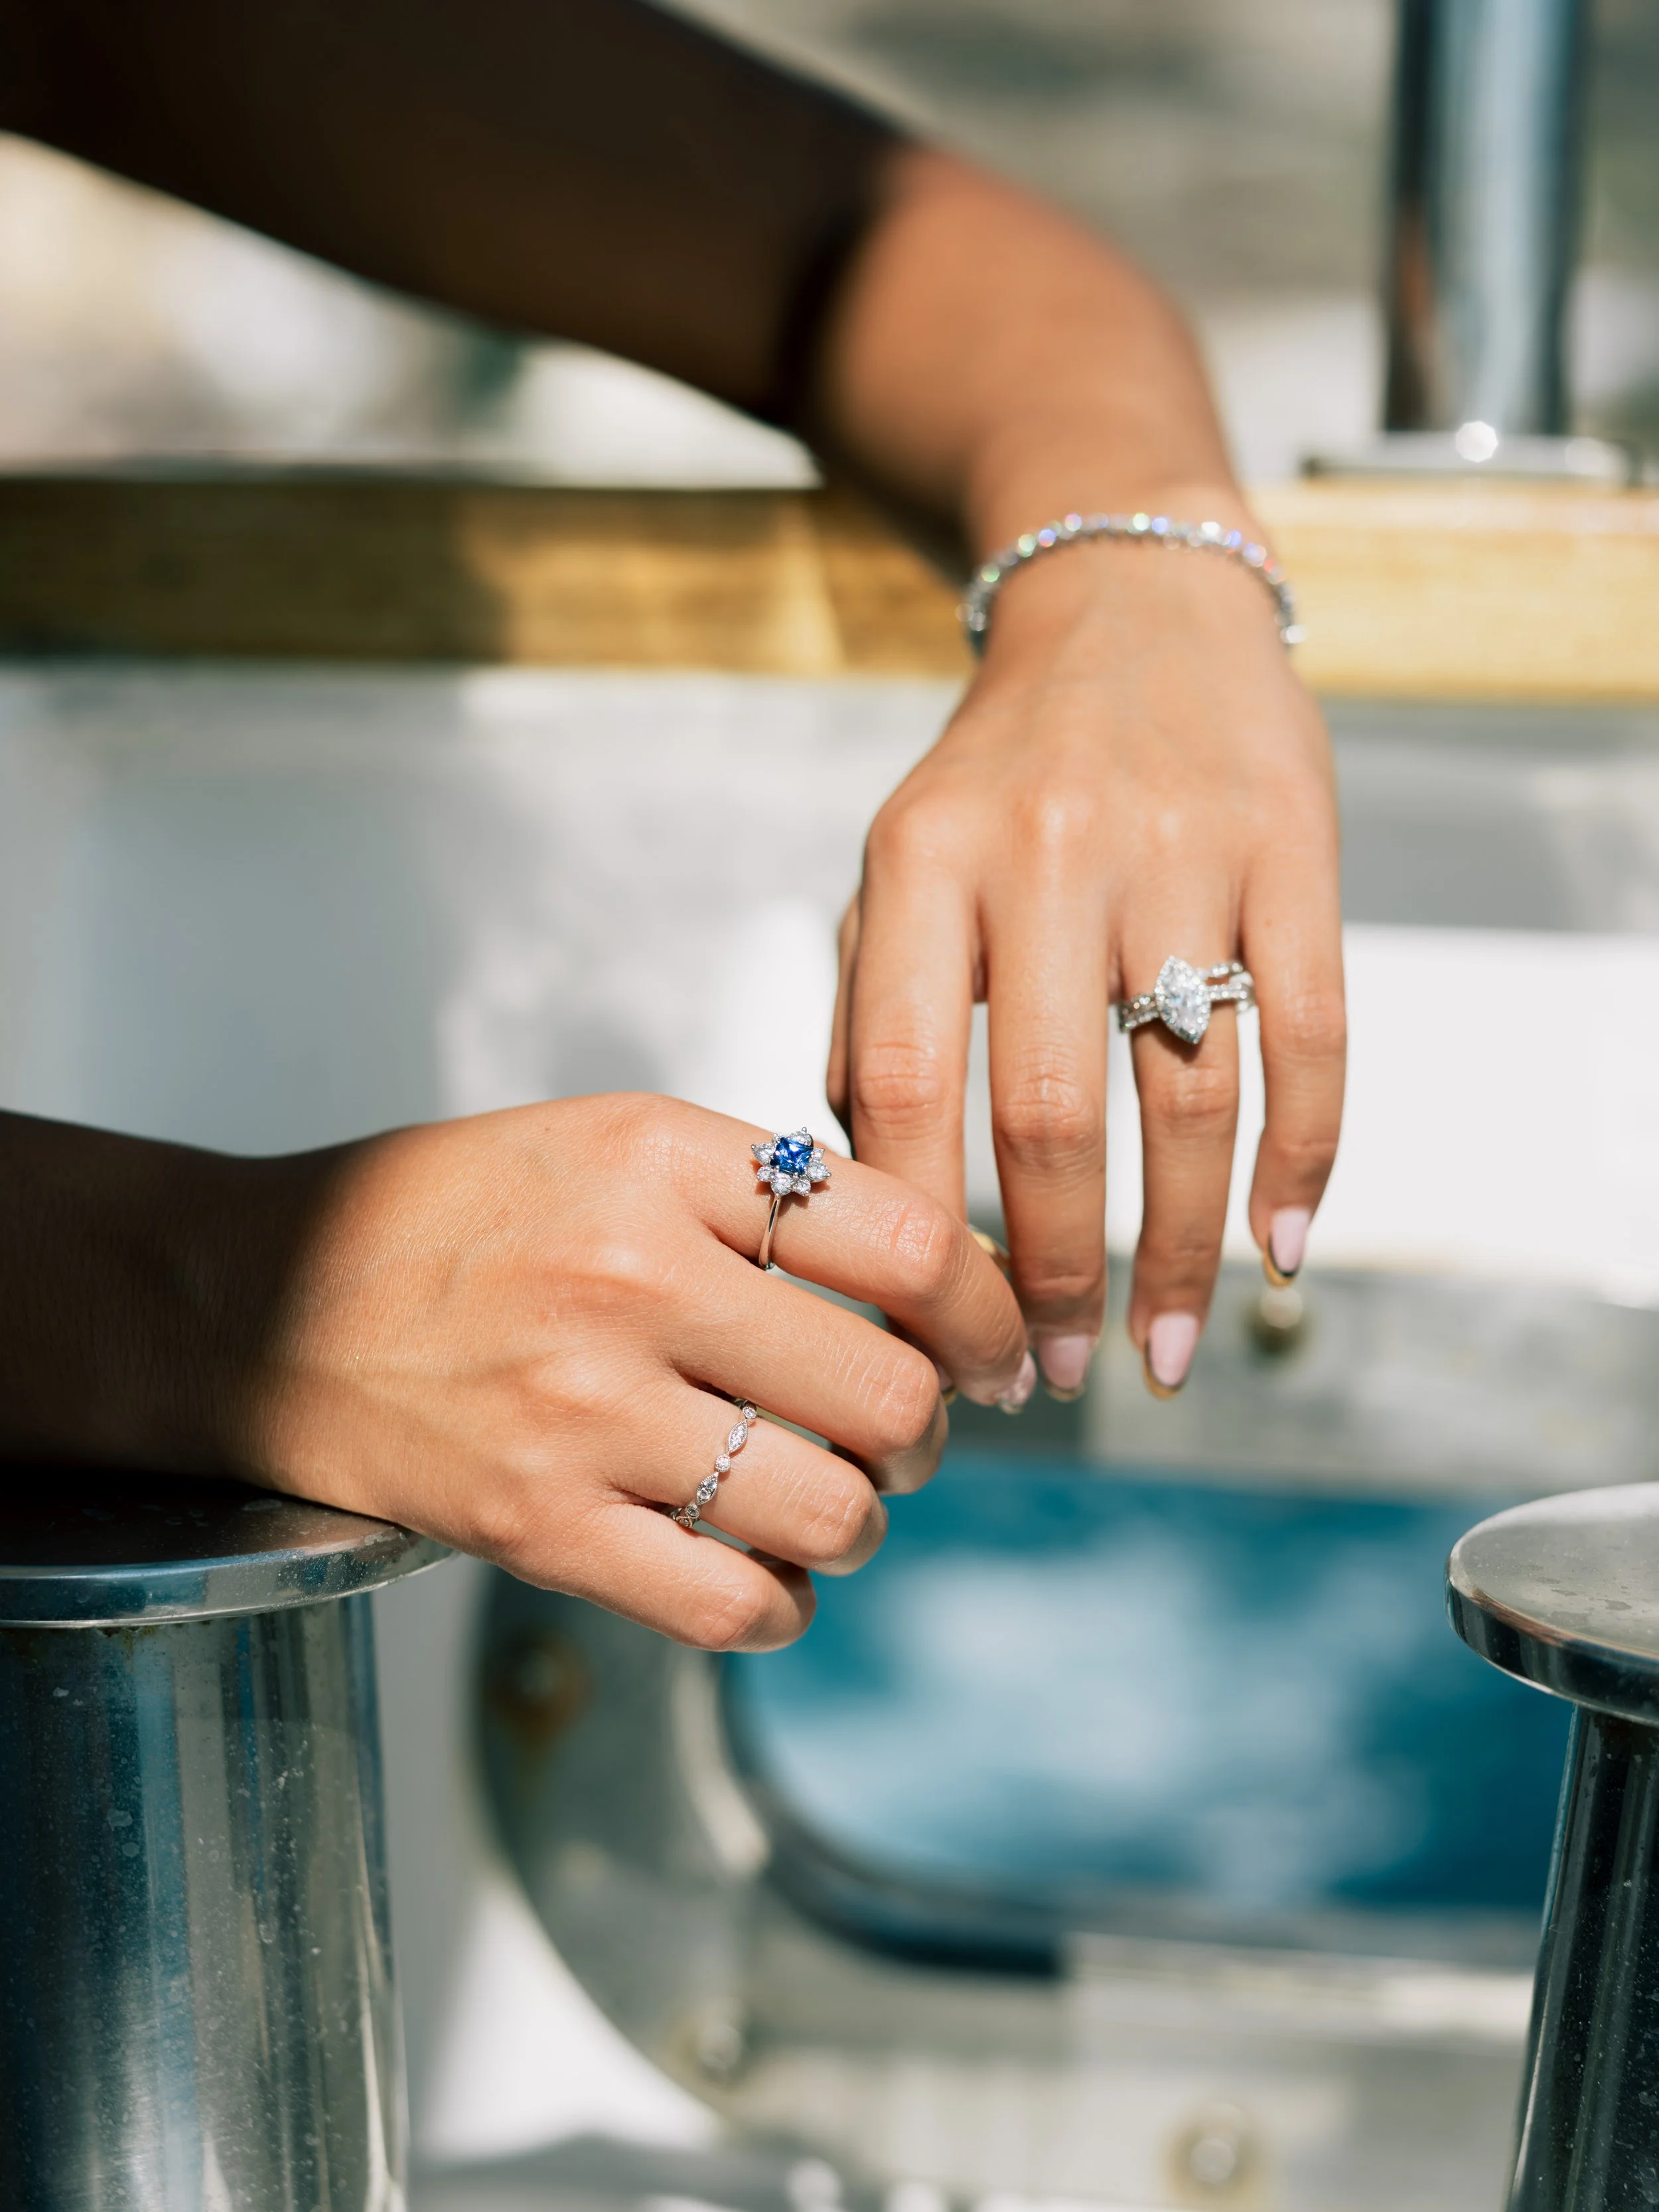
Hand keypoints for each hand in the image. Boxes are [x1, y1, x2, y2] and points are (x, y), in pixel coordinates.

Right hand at [217, 1096, 1029, 1648]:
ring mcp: (580, 1413)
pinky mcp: (536, 1527)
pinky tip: (766, 1574)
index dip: (987, 1305)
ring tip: (833, 1501)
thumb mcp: (609, 1141)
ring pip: (829, 1510)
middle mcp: (627, 1279)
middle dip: (931, 1429)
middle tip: (910, 1431)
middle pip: (888, 1391)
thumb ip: (763, 1193)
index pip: (908, 1237)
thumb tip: (938, 1277)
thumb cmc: (452, 1218)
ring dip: (861, 1521)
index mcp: (660, 1160)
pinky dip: (780, 1603)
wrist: (258, 1304)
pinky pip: (730, 1603)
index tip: (994, 1343)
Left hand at [829, 515, 1344, 1399]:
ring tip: (1159, 1349)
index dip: (914, 1229)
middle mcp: (1048, 855)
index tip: (935, 1329)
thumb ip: (867, 1014)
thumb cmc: (997, 780)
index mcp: (923, 864)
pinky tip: (1280, 1251)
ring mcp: (1184, 851)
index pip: (901, 1081)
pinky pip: (1313, 1037)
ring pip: (1188, 1095)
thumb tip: (862, 1194)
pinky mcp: (1296, 852)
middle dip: (1048, 1271)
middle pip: (1048, 1113)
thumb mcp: (894, 868)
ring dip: (1177, 1250)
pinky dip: (1304, 1161)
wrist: (1133, 611)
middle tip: (1052, 1371)